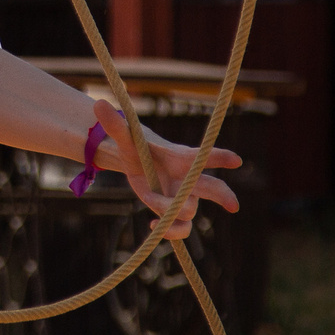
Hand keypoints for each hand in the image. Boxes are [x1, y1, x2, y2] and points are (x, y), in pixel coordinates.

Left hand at [91, 98, 242, 240]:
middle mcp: (188, 179)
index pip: (203, 156)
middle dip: (223, 196)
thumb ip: (116, 125)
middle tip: (234, 205)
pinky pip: (181, 229)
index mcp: (181, 158)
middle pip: (212, 187)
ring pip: (190, 213)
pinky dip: (168, 231)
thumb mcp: (126, 138)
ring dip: (170, 214)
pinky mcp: (175, 213)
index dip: (219, 157)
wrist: (139, 162)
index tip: (236, 160)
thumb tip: (98, 103)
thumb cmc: (138, 147)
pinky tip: (151, 226)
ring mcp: (185, 197)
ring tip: (152, 212)